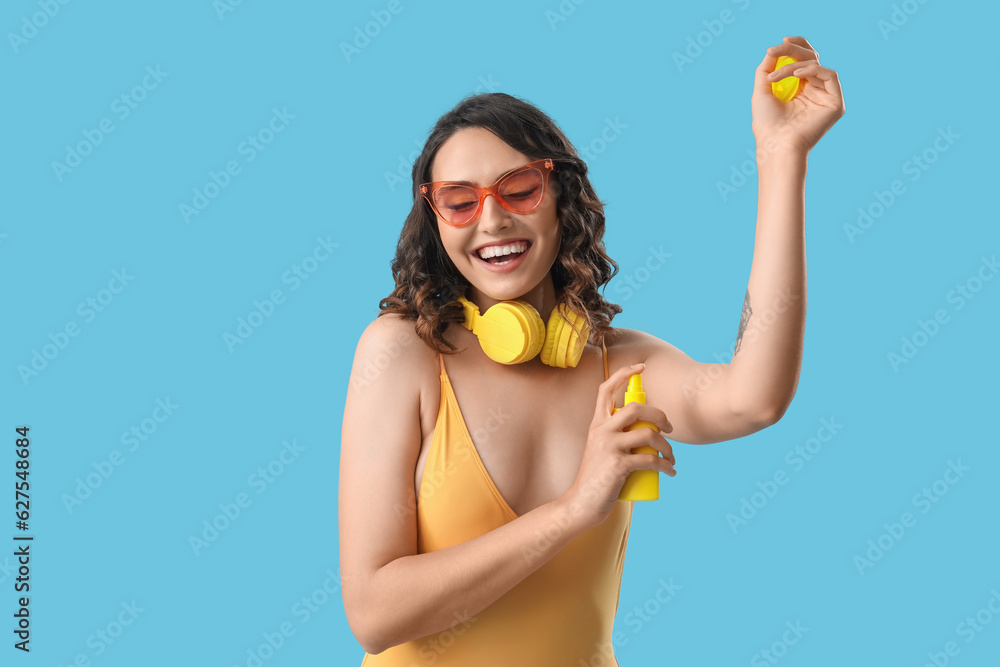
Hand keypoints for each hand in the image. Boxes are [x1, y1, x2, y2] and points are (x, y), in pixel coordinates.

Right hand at [563, 362, 675, 529]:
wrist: (582, 504)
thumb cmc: (597, 478)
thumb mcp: (602, 450)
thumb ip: (617, 437)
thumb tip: (647, 431)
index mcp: (596, 425)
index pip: (605, 390)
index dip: (623, 374)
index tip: (640, 368)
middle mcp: (601, 431)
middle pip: (635, 408)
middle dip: (659, 415)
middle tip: (670, 429)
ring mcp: (609, 447)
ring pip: (648, 434)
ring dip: (667, 446)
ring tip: (672, 458)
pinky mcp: (618, 465)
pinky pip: (650, 459)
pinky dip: (666, 465)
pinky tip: (671, 472)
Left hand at [752, 36, 845, 155]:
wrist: (775, 144)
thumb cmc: (767, 123)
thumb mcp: (763, 90)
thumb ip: (767, 67)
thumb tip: (774, 50)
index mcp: (800, 89)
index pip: (803, 60)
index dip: (796, 47)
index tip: (782, 41)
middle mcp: (814, 91)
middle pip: (812, 57)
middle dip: (794, 49)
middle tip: (779, 47)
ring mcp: (825, 97)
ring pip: (817, 64)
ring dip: (794, 64)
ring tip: (775, 77)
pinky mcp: (835, 103)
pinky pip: (830, 75)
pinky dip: (813, 70)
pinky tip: (796, 74)